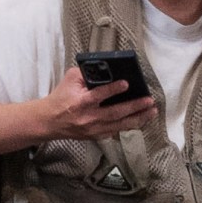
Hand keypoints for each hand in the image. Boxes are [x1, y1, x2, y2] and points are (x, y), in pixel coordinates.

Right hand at [37, 72, 160, 144]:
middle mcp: (88, 117)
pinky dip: (129, 125)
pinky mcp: (96, 135)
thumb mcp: (69, 80)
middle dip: (134, 107)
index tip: (126, 83)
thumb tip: (104, 67)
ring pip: (120, 125)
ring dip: (138, 118)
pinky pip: (117, 131)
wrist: (49, 122)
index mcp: (80, 102)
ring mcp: (94, 129)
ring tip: (152, 111)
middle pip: (115, 113)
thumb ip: (86, 73)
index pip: (98, 95)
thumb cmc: (60, 98)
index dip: (113, 89)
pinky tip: (141, 120)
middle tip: (149, 100)